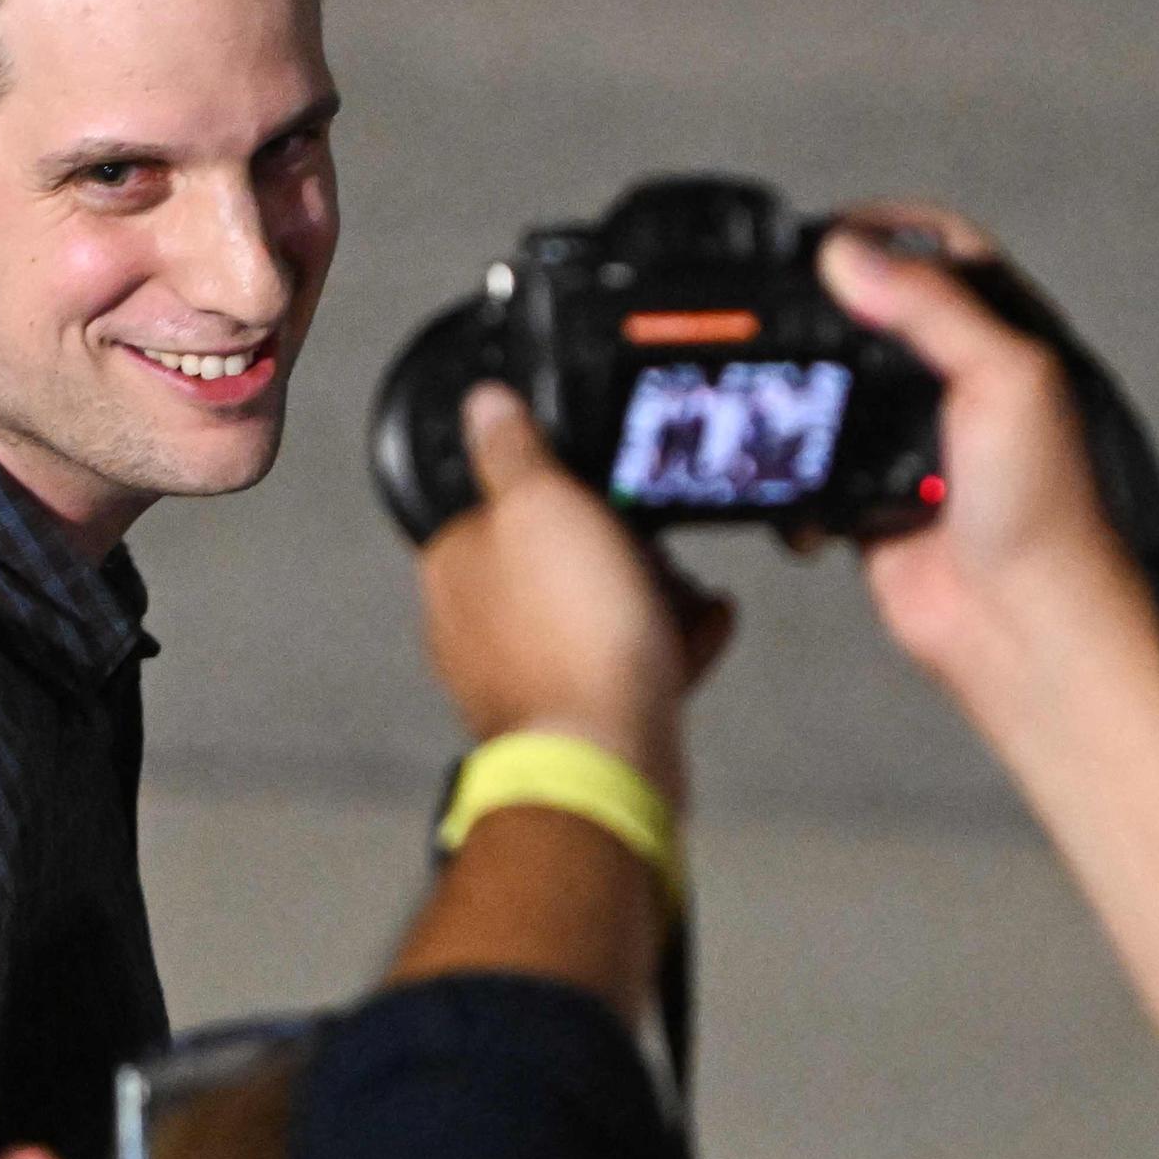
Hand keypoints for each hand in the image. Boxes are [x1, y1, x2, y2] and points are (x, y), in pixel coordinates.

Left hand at [415, 383, 708, 796]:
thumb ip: (512, 451)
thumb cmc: (569, 635)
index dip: (559, 491)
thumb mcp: (541, 504)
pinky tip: (702, 626)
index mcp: (456, 565)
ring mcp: (527, 672)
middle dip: (618, 546)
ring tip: (688, 588)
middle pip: (558, 559)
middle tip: (654, 542)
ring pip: (597, 612)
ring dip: (651, 594)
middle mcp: (479, 623)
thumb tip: (485, 405)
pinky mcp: (575, 712)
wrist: (608, 753)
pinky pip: (626, 664)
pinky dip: (667, 644)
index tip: (602, 489)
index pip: (499, 505)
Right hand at [819, 206, 1157, 718]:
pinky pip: (812, 466)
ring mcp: (910, 438)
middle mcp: (956, 380)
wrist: (1021, 621)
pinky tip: (791, 484)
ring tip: (767, 390)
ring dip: (799, 393)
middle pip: (872, 312)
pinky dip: (791, 473)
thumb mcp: (1004, 379)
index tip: (823, 235)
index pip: (937, 250)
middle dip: (820, 309)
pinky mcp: (870, 494)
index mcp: (1002, 336)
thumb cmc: (1045, 506)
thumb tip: (848, 253)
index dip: (882, 230)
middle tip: (770, 308)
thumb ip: (931, 307)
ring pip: (834, 388)